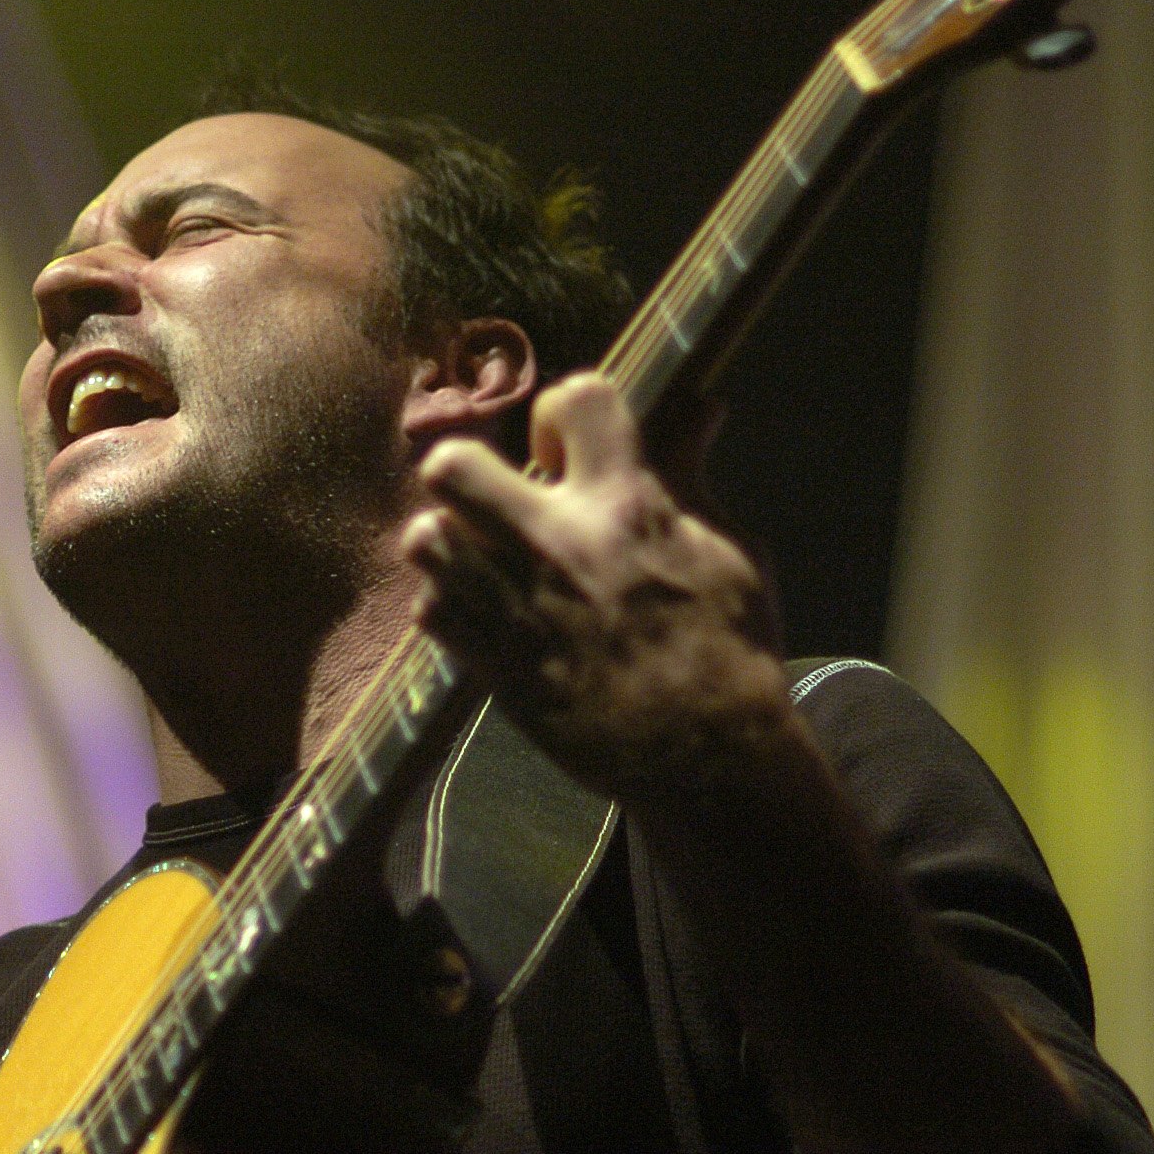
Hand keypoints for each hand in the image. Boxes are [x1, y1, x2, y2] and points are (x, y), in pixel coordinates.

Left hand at [402, 372, 788, 803]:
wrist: (705, 756)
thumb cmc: (729, 649)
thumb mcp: (727, 550)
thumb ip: (692, 476)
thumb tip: (699, 407)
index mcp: (625, 507)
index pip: (571, 397)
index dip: (561, 412)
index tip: (568, 448)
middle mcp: (558, 546)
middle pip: (454, 464)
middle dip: (471, 470)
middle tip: (498, 499)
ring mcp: (516, 606)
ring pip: (425, 538)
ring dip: (449, 542)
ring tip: (482, 558)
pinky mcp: (492, 665)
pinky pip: (429, 610)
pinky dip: (449, 608)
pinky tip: (484, 614)